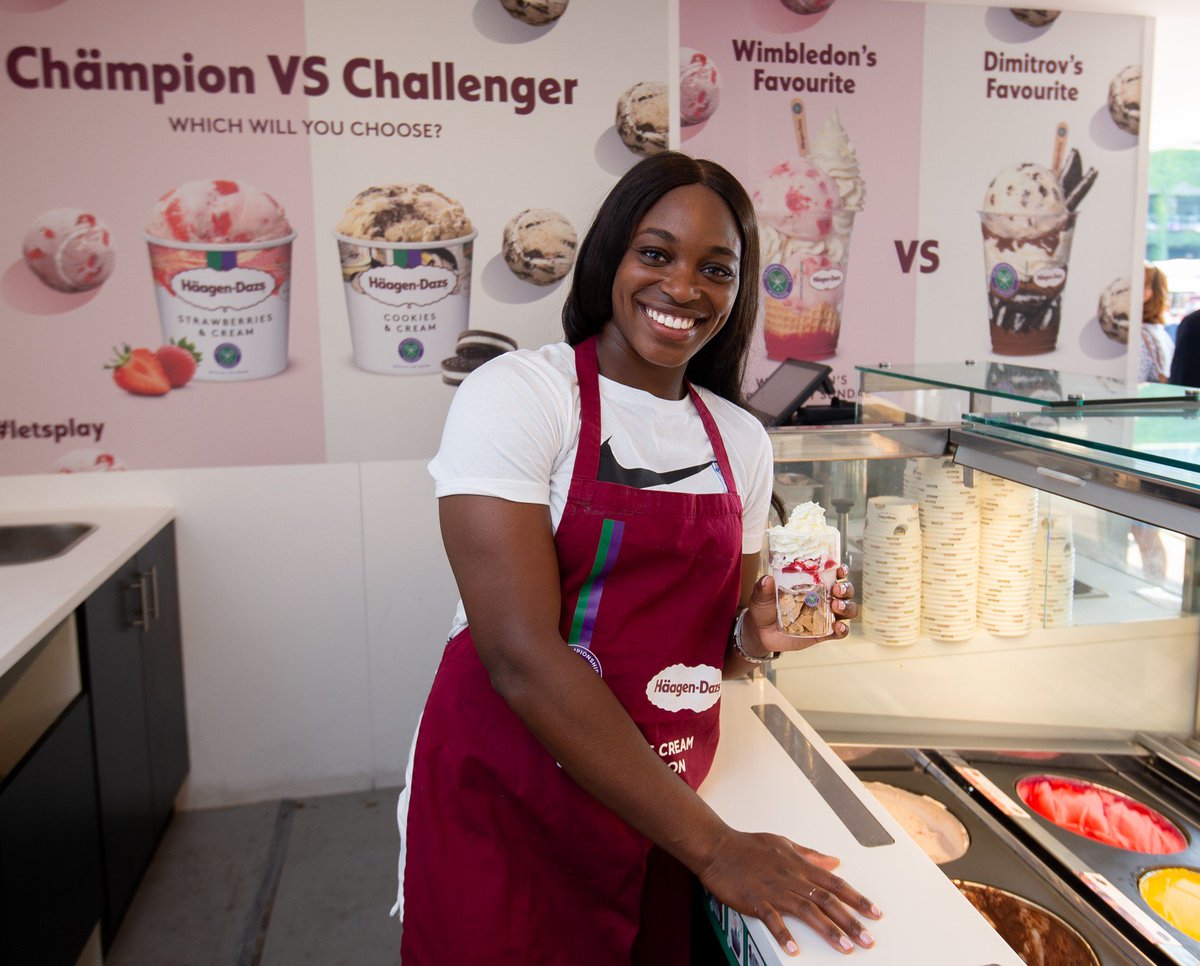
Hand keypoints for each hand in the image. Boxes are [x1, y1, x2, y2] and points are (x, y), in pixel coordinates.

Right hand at [698, 827, 880, 955]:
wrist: (717, 846)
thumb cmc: (748, 845)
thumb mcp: (784, 844)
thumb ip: (810, 854)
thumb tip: (833, 860)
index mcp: (799, 865)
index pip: (835, 883)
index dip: (857, 898)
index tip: (874, 913)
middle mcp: (791, 878)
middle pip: (827, 900)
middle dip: (850, 921)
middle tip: (867, 939)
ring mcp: (774, 889)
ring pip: (807, 910)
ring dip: (828, 930)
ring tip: (845, 947)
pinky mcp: (756, 900)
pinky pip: (773, 919)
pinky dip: (784, 934)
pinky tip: (793, 949)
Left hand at [744, 565, 857, 655]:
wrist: (761, 633)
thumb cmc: (764, 608)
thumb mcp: (762, 596)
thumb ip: (763, 588)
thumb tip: (767, 579)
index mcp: (812, 583)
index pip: (833, 573)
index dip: (841, 570)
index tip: (840, 569)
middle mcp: (823, 598)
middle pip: (845, 590)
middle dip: (846, 588)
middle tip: (836, 589)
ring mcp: (825, 616)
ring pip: (848, 609)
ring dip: (847, 606)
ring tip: (836, 606)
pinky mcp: (824, 633)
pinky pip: (840, 631)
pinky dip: (843, 629)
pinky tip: (838, 627)